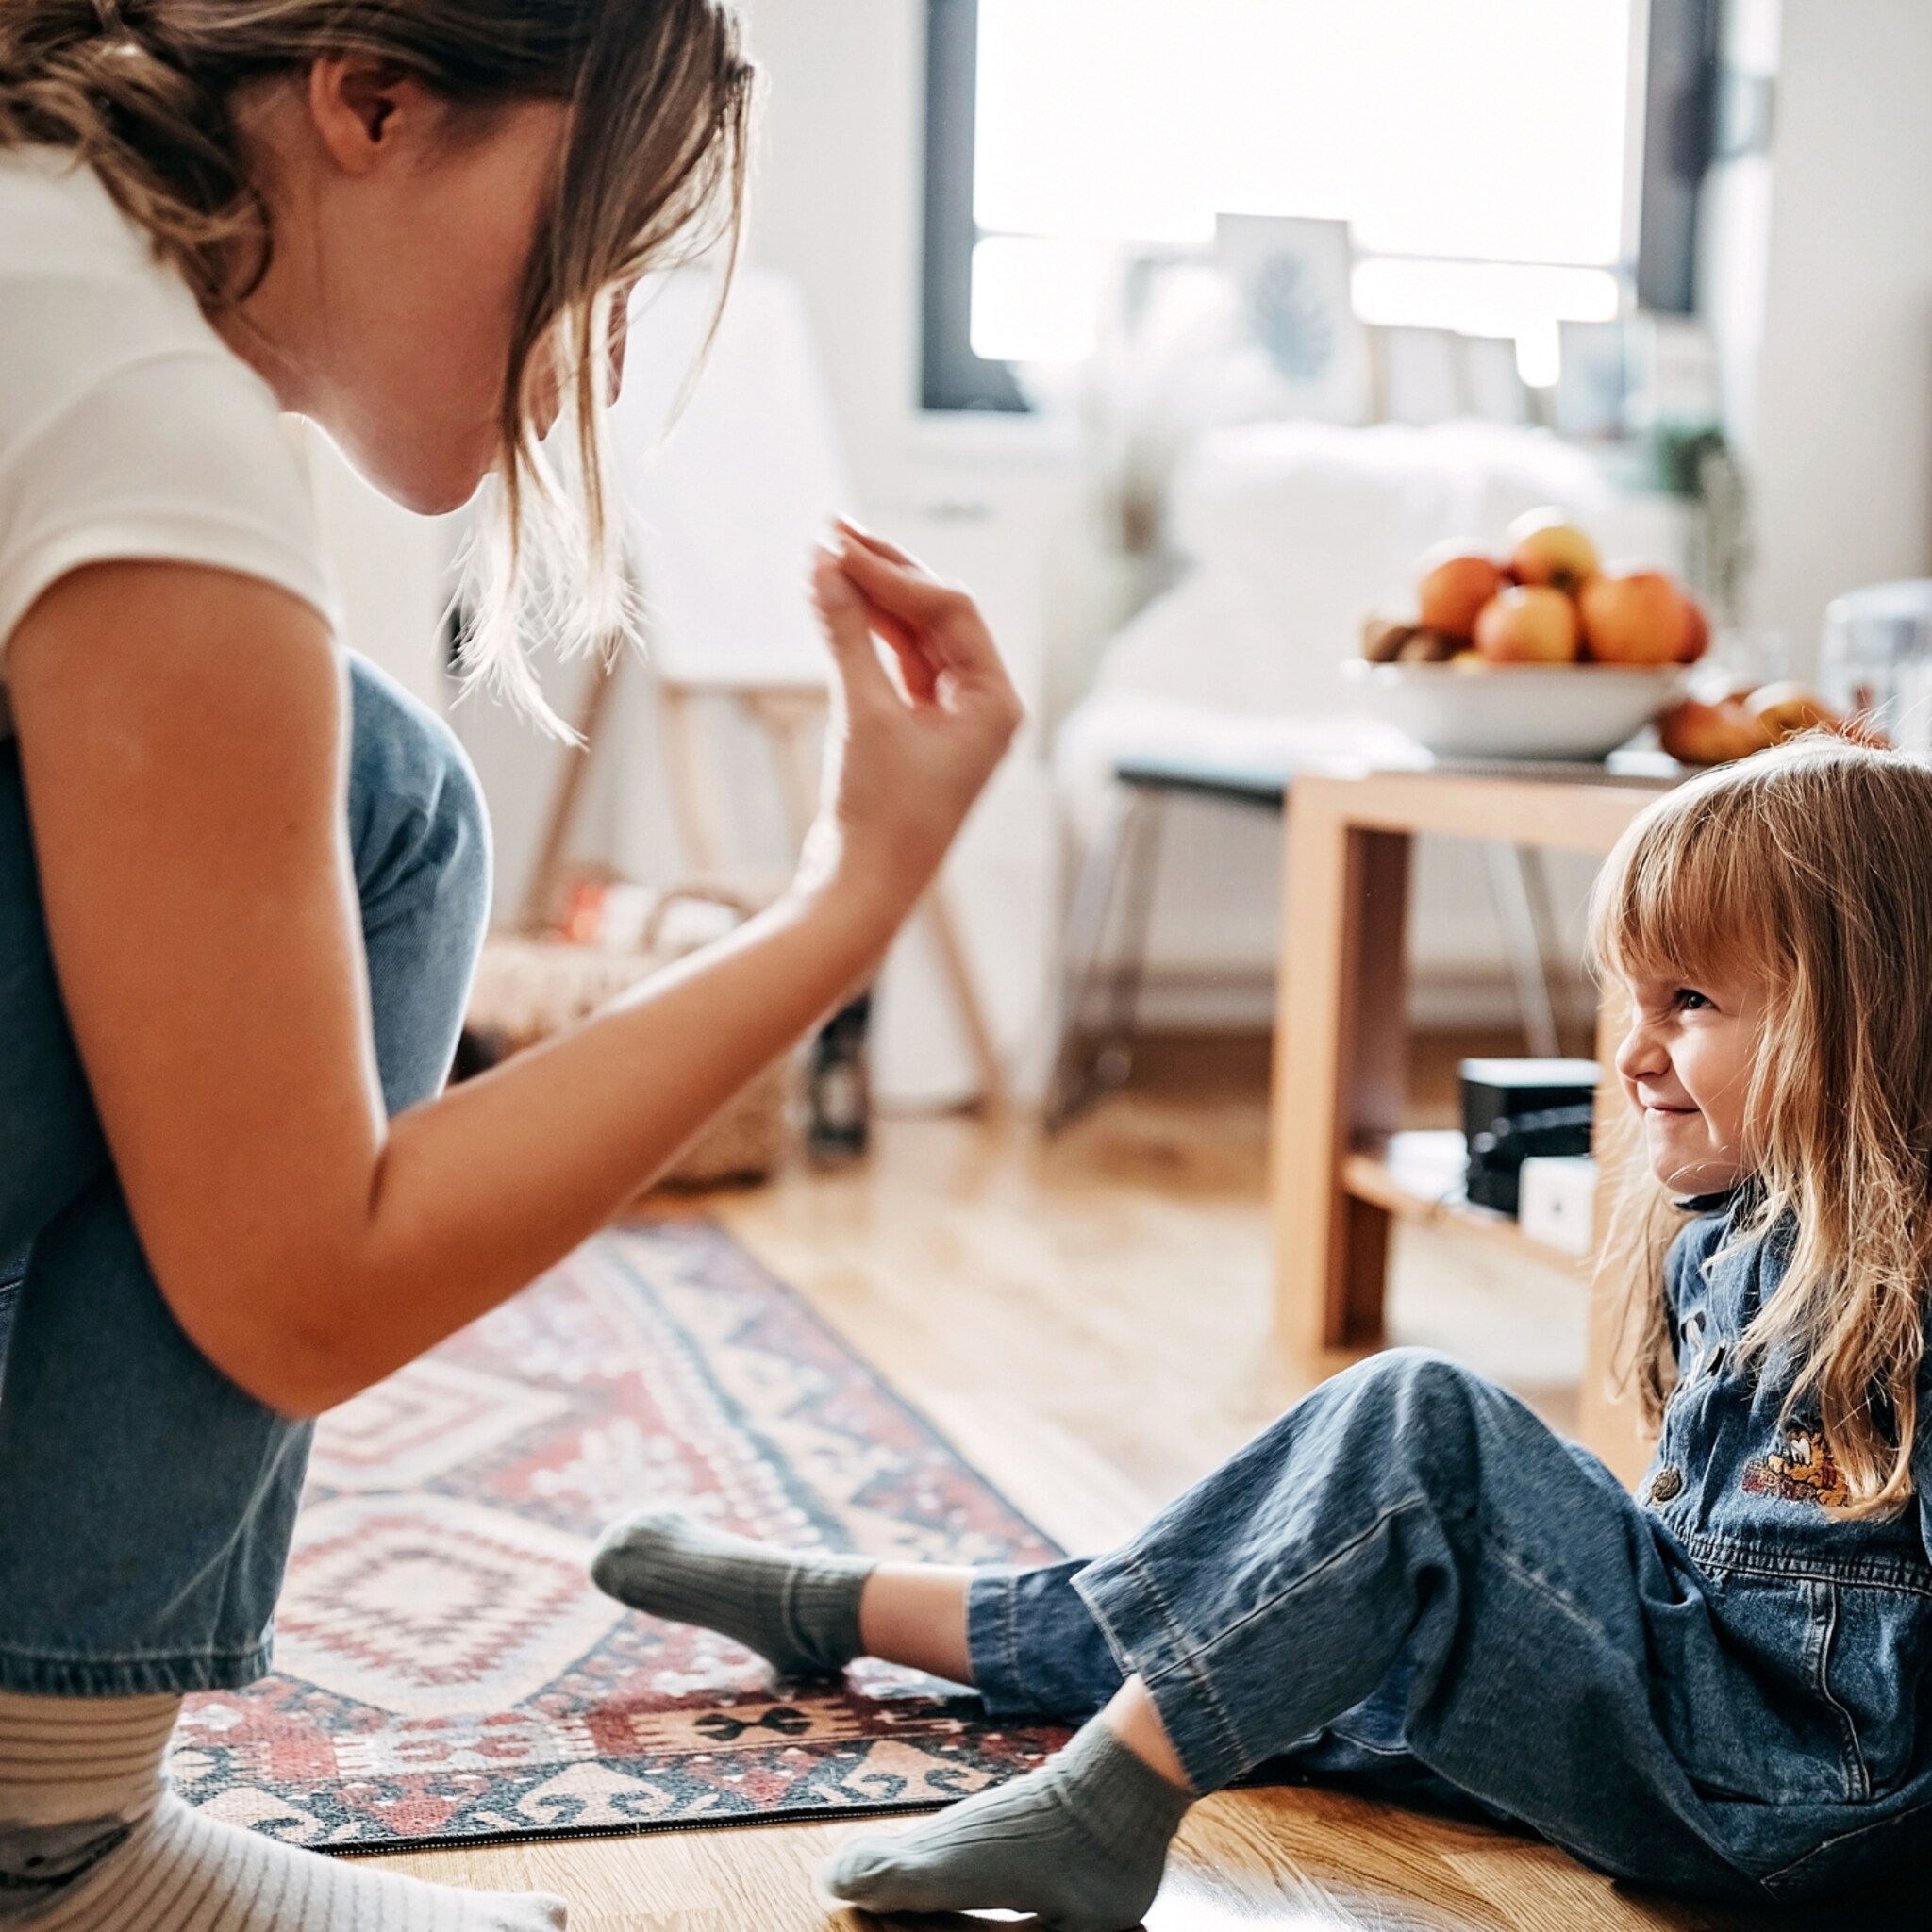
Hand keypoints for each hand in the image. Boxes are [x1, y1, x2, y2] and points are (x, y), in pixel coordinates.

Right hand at [799, 520, 1023, 927]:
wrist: (860, 890)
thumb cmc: (878, 814)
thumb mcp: (862, 714)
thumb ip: (846, 633)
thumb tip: (822, 564)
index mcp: (996, 702)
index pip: (951, 610)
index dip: (893, 573)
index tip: (837, 546)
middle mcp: (983, 706)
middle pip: (936, 615)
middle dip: (883, 573)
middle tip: (829, 529)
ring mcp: (950, 719)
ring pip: (912, 638)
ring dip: (868, 598)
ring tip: (820, 556)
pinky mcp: (914, 733)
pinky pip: (894, 665)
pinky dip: (863, 635)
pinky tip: (831, 601)